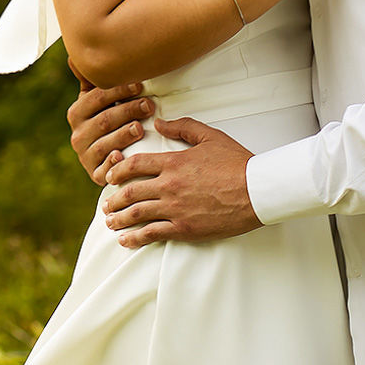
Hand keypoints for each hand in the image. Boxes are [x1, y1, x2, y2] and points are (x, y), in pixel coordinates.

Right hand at [66, 68, 152, 184]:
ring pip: (104, 144)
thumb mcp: (96, 101)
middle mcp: (77, 135)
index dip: (118, 90)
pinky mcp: (95, 175)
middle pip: (104, 120)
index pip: (96, 98)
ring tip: (140, 128)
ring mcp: (85, 156)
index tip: (139, 85)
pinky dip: (112, 164)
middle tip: (149, 106)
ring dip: (123, 135)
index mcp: (77, 113)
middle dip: (128, 111)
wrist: (104, 158)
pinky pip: (102, 171)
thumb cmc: (106, 120)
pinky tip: (122, 157)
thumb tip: (76, 55)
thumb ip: (92, 80)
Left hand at [100, 117, 261, 245]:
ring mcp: (175, 208)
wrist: (258, 190)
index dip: (118, 169)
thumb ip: (182, 128)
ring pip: (137, 214)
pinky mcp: (185, 228)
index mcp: (173, 163)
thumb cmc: (237, 163)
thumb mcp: (209, 136)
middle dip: (114, 198)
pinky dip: (136, 238)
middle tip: (106, 204)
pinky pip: (153, 233)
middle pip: (131, 191)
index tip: (110, 175)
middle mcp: (169, 186)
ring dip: (119, 218)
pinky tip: (126, 240)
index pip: (135, 164)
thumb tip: (158, 124)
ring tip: (110, 222)